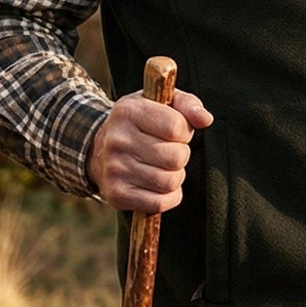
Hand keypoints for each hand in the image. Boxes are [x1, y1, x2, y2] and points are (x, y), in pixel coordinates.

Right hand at [88, 89, 212, 212]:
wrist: (100, 150)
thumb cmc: (143, 122)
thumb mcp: (163, 103)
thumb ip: (189, 105)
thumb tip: (206, 119)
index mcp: (128, 111)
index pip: (176, 127)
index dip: (184, 132)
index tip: (175, 132)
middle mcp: (117, 140)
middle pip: (176, 157)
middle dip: (181, 155)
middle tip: (169, 151)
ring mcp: (114, 169)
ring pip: (170, 182)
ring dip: (176, 176)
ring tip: (163, 166)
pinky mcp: (116, 195)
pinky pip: (159, 203)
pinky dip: (169, 197)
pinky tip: (159, 185)